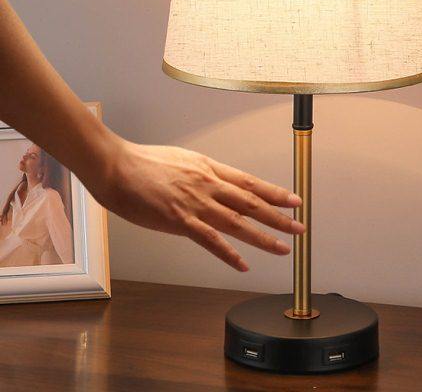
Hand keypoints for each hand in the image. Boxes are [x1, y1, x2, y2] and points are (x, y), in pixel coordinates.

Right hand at [86, 136, 304, 271]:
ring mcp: (195, 202)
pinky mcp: (179, 219)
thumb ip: (204, 174)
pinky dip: (228, 253)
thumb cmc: (145, 162)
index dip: (275, 192)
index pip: (250, 182)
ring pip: (237, 222)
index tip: (294, 200)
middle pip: (252, 202)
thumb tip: (219, 186)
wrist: (117, 165)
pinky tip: (242, 265)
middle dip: (279, 216)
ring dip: (263, 237)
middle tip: (300, 226)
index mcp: (210, 168)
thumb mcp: (184, 160)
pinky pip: (209, 240)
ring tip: (283, 248)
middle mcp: (208, 184)